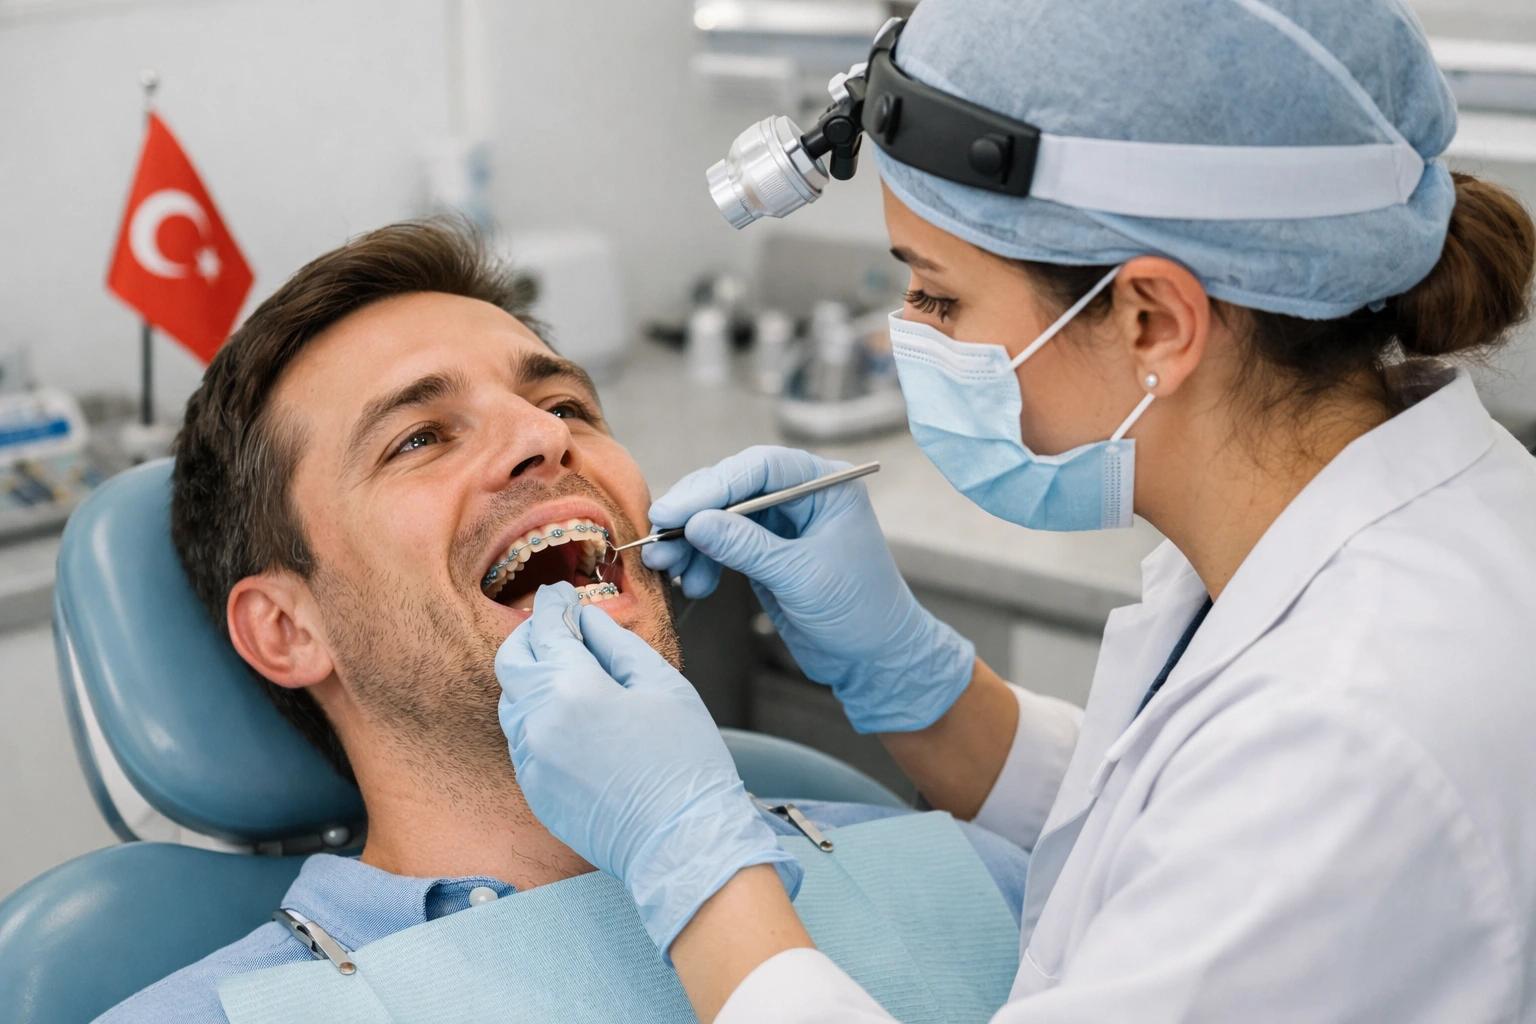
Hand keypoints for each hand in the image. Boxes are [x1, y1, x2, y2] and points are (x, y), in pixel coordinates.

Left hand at [495, 583, 801, 953]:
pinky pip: (522, 739)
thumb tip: (587, 620)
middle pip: (511, 662)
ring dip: (532, 678)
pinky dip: (537, 717)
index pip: (545, 629)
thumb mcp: (663, 686)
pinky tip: (571, 718)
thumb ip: (617, 644)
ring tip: (566, 672)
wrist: (681, 843)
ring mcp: (530, 761)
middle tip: (555, 626)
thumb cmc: (684, 764)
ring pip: (512, 702)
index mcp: (572, 689)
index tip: (560, 593)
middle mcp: (538, 722)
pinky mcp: (534, 790)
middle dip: (530, 636)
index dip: (553, 604)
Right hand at [643, 445, 974, 733]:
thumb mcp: (800, 577)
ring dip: (690, 541)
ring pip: (721, 516)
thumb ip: (747, 547)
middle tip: (659, 540)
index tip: (674, 511)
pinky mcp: (766, 551)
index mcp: (826, 485)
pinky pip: (722, 544)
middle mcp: (802, 495)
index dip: (713, 485)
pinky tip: (694, 584)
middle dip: (694, 514)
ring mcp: (781, 523)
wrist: (875, 660)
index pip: (761, 467)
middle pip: (733, 486)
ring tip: (666, 567)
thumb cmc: (859, 613)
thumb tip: (695, 522)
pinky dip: (702, 561)